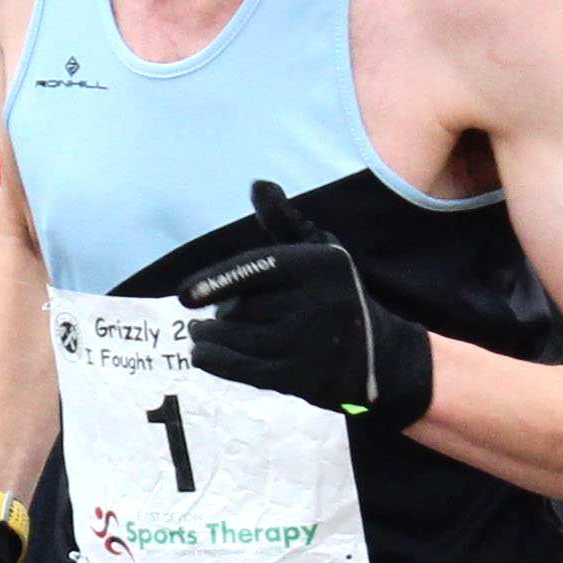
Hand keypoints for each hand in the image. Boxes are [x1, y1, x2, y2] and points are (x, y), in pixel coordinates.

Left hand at [180, 179, 435, 422]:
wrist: (379, 355)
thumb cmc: (335, 294)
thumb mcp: (319, 253)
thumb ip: (284, 221)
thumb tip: (258, 185)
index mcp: (322, 265)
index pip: (256, 268)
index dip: (215, 281)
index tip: (183, 296)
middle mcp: (322, 303)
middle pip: (243, 307)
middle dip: (222, 312)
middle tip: (218, 315)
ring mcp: (314, 343)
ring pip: (240, 339)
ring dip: (212, 337)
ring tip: (201, 333)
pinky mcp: (305, 377)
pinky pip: (246, 369)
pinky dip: (216, 362)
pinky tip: (200, 354)